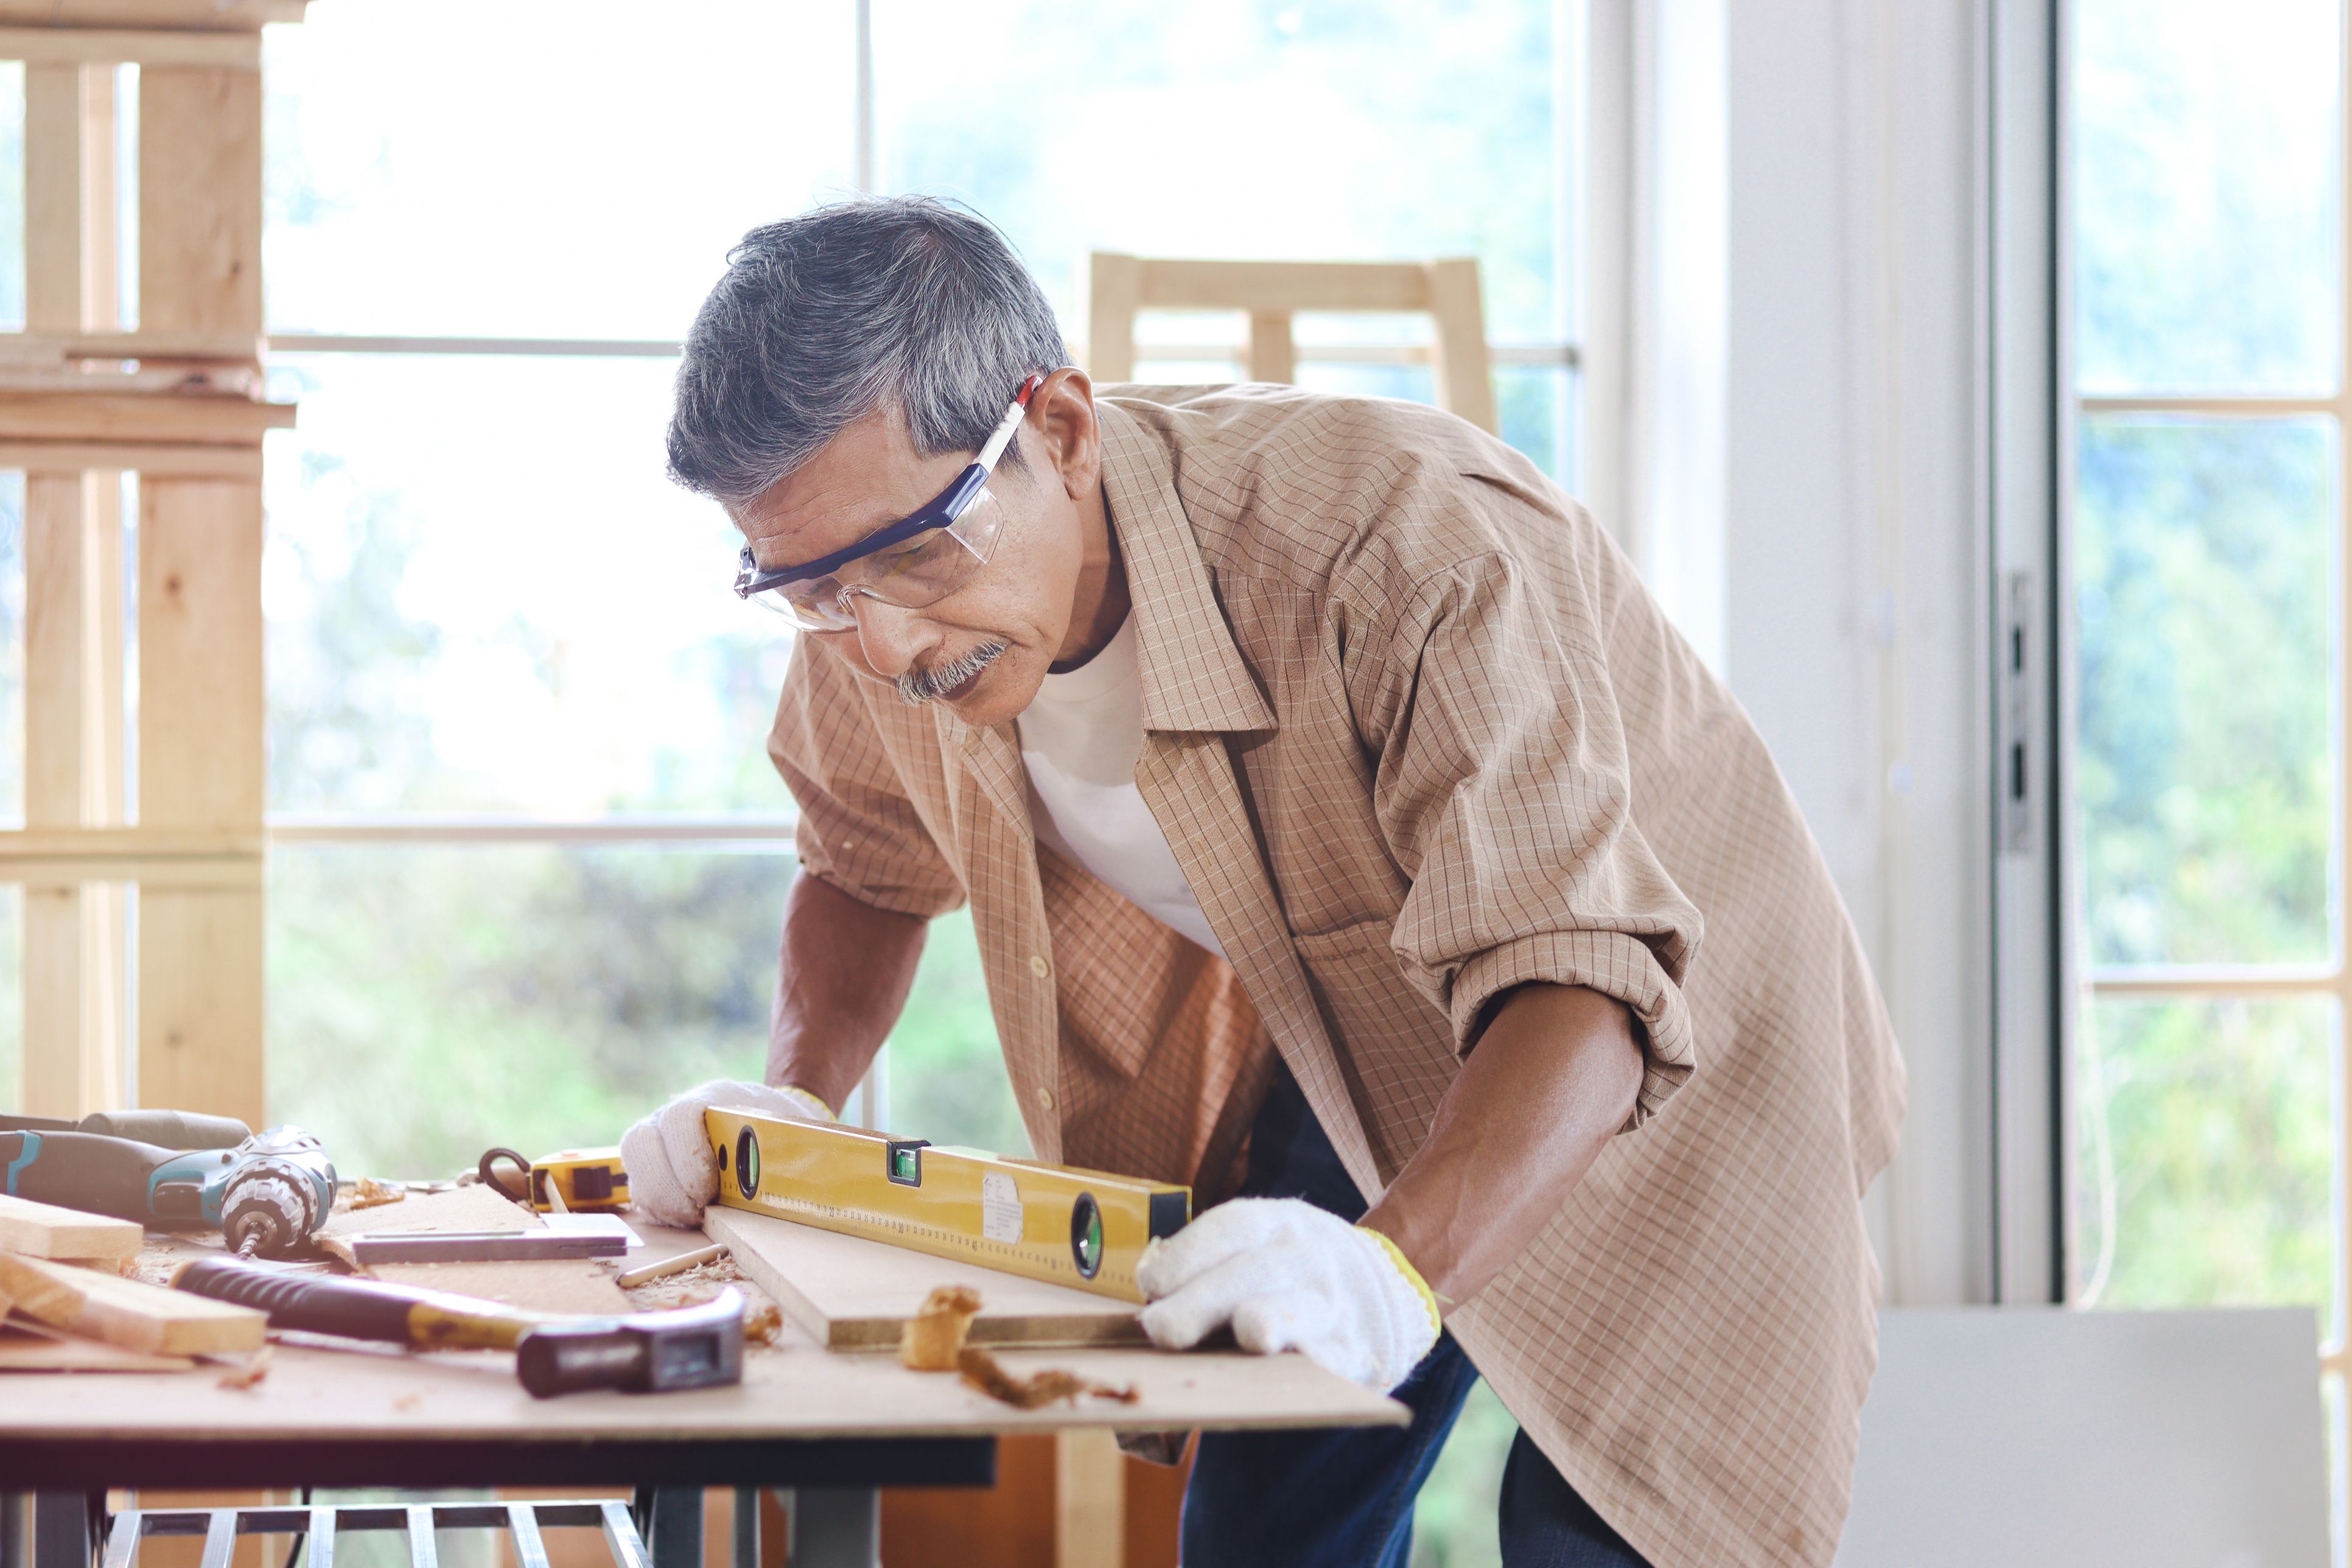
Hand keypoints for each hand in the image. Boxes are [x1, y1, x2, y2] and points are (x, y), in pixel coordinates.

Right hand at [620, 1079, 832, 1226]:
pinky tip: (688, 1221)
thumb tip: (817, 1170)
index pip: (679, 1117)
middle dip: (665, 1186)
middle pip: (640, 1142)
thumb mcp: (793, 1131)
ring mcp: (659, 1144)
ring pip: (636, 1170)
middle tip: (697, 1212)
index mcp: (711, 1098)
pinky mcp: (655, 1174)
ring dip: (661, 1203)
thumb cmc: (784, 1131)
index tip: (709, 1191)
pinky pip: (642, 1193)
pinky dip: (661, 1212)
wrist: (773, 1127)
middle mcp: (673, 1117)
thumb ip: (795, 1147)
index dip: (688, 1156)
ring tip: (695, 1219)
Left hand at [1135, 1197, 1440, 1391]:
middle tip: (1160, 1330)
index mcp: (1276, 1223)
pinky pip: (1329, 1359)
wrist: (1387, 1289)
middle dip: (1204, 1299)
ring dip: (1271, 1319)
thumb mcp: (1263, 1244)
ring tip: (1251, 1335)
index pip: (1232, 1227)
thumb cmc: (1292, 1271)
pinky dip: (1311, 1364)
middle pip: (1252, 1272)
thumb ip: (1211, 1265)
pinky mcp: (1352, 1350)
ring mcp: (1331, 1303)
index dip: (1189, 1253)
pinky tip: (1287, 1374)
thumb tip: (1150, 1291)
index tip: (1150, 1285)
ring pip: (1298, 1309)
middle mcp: (1306, 1256)